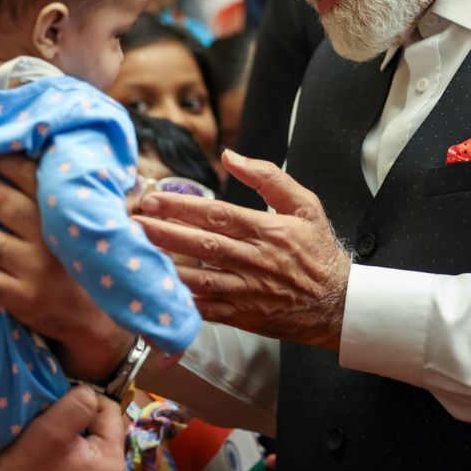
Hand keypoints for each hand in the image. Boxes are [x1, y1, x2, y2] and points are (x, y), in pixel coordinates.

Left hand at [0, 154, 132, 379]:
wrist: (96, 318)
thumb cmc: (84, 259)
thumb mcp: (86, 221)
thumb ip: (66, 193)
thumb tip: (38, 151)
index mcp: (64, 213)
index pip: (27, 175)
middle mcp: (50, 239)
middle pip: (0, 203)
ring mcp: (34, 271)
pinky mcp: (21, 299)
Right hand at [0, 386, 124, 470]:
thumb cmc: (25, 464)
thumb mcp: (54, 423)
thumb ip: (83, 400)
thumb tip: (91, 395)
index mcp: (113, 465)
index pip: (112, 412)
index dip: (88, 400)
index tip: (62, 404)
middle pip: (106, 435)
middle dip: (87, 422)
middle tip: (57, 422)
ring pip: (96, 455)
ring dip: (81, 443)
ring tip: (54, 443)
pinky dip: (73, 465)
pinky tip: (52, 466)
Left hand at [135, 149, 349, 351]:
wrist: (338, 305)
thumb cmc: (318, 253)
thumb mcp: (304, 204)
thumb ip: (268, 176)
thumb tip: (231, 156)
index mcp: (267, 230)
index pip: (217, 215)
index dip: (182, 206)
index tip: (153, 198)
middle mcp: (254, 260)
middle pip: (201, 245)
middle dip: (163, 232)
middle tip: (133, 222)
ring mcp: (247, 290)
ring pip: (199, 278)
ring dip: (166, 266)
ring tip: (136, 253)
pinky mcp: (242, 315)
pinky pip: (206, 310)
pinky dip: (182, 302)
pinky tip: (158, 291)